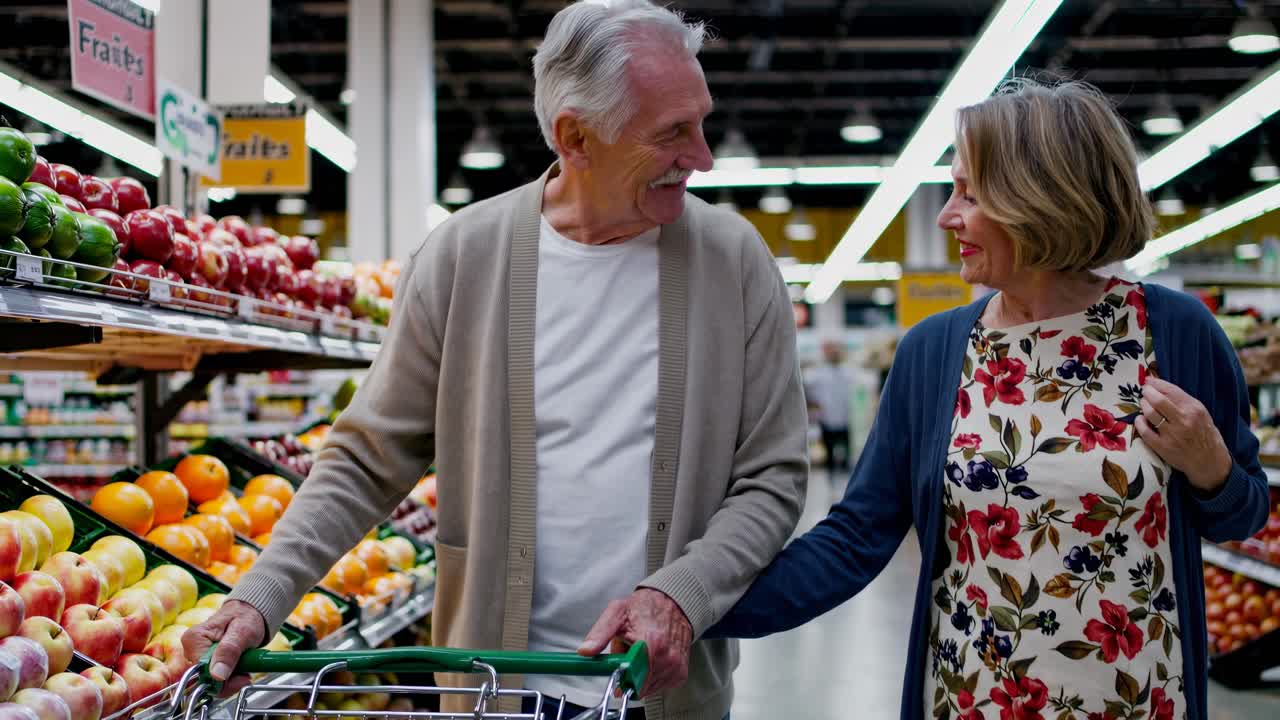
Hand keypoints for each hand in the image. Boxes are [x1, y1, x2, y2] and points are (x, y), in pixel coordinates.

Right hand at [182, 599, 265, 695]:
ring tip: (245, 666)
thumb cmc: (246, 616)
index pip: (202, 672)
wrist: (250, 612)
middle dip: (228, 681)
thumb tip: (216, 674)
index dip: (223, 680)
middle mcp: (191, 648)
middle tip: (247, 672)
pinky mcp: (204, 660)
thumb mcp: (243, 631)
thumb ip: (229, 651)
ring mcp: (196, 655)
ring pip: (210, 681)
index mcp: (194, 638)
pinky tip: (240, 668)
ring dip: (231, 679)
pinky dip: (229, 677)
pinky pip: (214, 678)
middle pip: (205, 679)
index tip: (242, 676)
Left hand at [578, 589, 691, 697]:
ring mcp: (675, 667)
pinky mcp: (680, 673)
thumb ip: (600, 633)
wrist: (672, 603)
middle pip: (638, 686)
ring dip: (640, 677)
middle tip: (628, 656)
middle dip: (629, 676)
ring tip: (641, 655)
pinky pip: (659, 687)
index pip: (632, 678)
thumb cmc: (645, 607)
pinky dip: (652, 678)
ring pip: (648, 689)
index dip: (621, 680)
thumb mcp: (617, 613)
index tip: (617, 674)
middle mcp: (666, 657)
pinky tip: (651, 660)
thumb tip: (585, 651)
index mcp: (650, 643)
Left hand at [1136, 377, 1232, 492]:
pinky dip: (1139, 422)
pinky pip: (1144, 431)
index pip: (1171, 390)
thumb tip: (1160, 387)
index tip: (1148, 381)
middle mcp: (1184, 420)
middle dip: (1147, 392)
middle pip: (1157, 400)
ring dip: (1143, 405)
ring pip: (1150, 413)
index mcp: (1194, 409)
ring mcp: (1172, 434)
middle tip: (1144, 391)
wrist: (1210, 462)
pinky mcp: (1163, 447)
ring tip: (1144, 404)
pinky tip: (1141, 419)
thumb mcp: (1201, 414)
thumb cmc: (1204, 435)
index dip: (1156, 383)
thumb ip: (1183, 402)